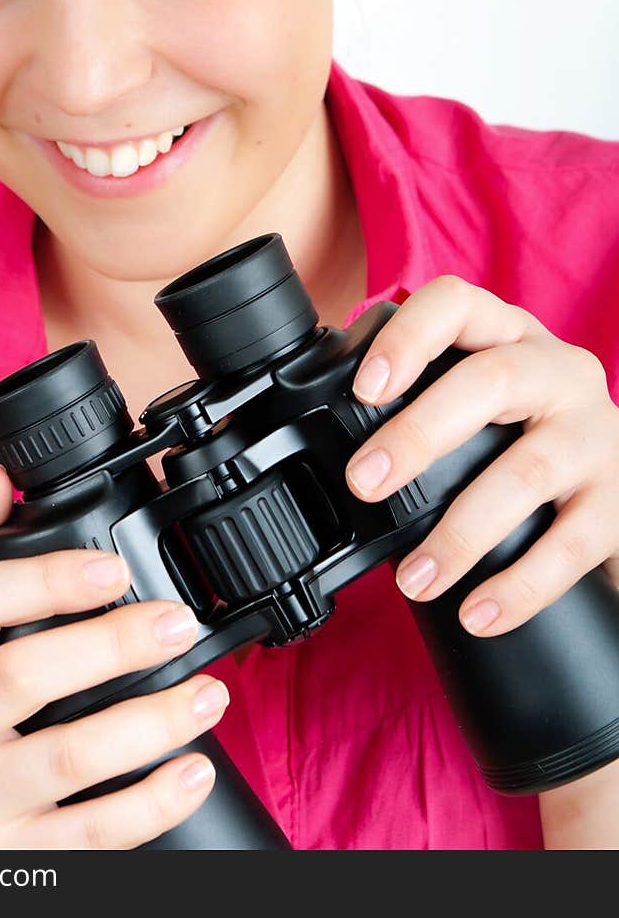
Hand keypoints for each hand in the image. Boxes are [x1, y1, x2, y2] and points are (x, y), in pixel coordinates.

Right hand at [0, 461, 228, 848]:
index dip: (44, 577)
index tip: (114, 565)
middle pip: (18, 677)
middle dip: (110, 645)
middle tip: (177, 620)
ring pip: (65, 758)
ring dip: (150, 721)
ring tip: (210, 692)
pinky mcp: (15, 858)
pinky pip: (92, 835)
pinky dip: (153, 801)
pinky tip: (195, 768)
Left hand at [344, 275, 618, 634]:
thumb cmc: (525, 432)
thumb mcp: (481, 398)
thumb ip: (423, 401)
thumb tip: (328, 445)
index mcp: (510, 336)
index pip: (458, 304)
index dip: (409, 337)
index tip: (365, 389)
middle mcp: (558, 373)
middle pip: (490, 383)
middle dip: (418, 435)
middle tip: (364, 484)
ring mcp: (594, 434)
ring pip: (527, 471)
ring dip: (460, 532)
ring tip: (414, 578)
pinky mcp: (618, 502)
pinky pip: (570, 545)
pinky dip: (519, 585)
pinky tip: (479, 612)